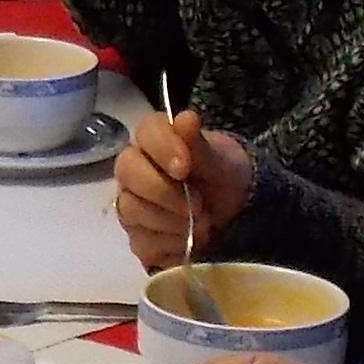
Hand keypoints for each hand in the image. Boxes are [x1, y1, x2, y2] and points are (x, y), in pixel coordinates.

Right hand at [113, 113, 252, 272]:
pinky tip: (190, 241)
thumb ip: (200, 143)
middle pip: (128, 173)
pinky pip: (142, 243)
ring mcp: (131, 203)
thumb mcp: (222, 161)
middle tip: (199, 204)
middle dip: (165, 192)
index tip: (185, 167)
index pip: (145, 132)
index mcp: (156, 139)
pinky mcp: (137, 237)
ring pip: (132, 210)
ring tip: (202, 224)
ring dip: (172, 221)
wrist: (235, 212)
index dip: (162, 148)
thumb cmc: (225, 177)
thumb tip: (185, 118)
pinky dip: (171, 245)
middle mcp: (134, 168)